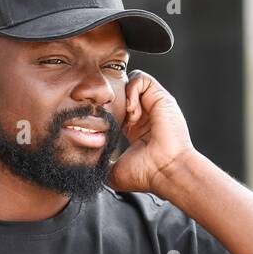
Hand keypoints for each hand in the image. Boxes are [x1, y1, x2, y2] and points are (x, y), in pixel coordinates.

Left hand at [108, 69, 195, 197]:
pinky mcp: (161, 97)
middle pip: (124, 94)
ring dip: (125, 96)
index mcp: (136, 130)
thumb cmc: (145, 174)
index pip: (118, 110)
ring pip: (132, 84)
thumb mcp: (115, 172)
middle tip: (112, 116)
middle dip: (113, 100)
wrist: (165, 170)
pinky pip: (142, 79)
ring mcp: (153, 106)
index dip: (106, 111)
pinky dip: (133, 90)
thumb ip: (101, 165)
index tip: (99, 123)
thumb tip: (86, 168)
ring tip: (127, 115)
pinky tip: (132, 109)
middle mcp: (145, 116)